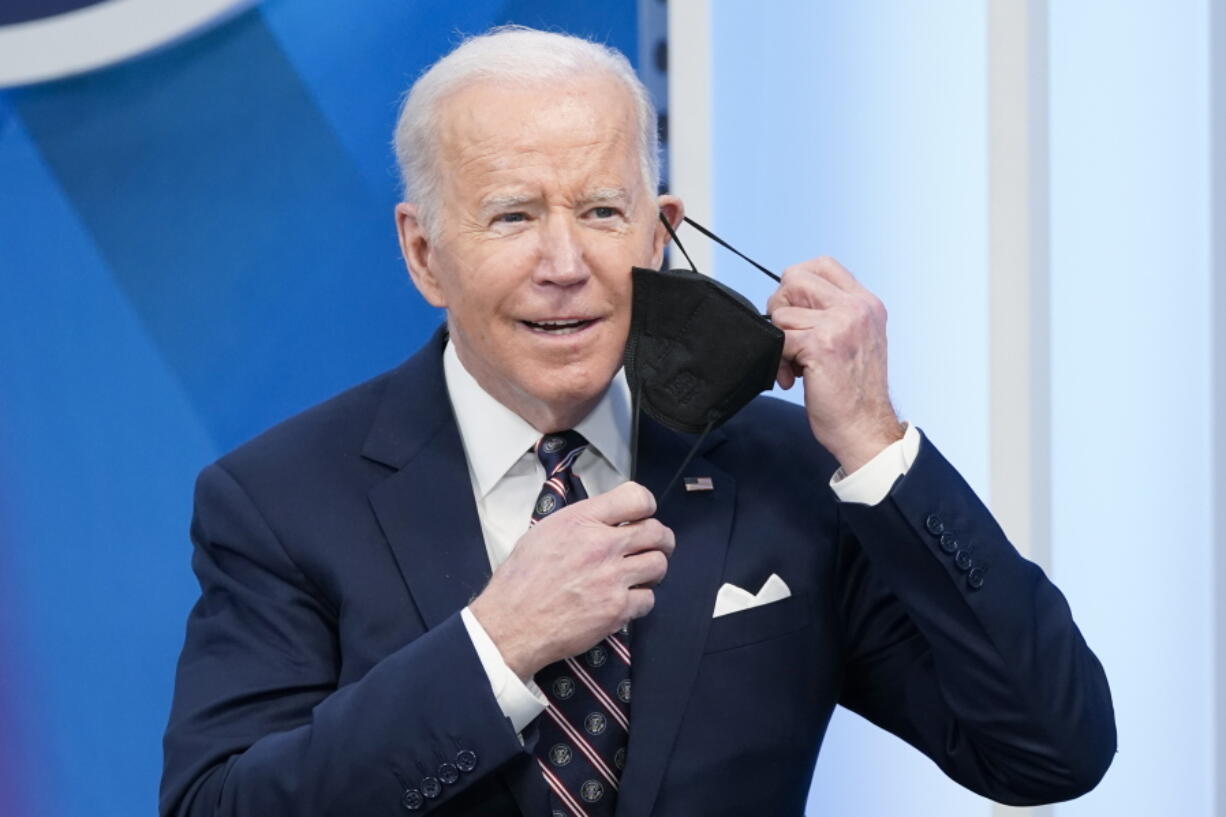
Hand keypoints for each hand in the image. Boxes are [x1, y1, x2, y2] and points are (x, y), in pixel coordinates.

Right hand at [468, 481, 673, 680]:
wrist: (512, 624)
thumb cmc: (521, 581)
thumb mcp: (544, 532)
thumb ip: (581, 521)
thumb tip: (606, 518)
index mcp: (581, 521)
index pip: (637, 498)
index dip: (646, 506)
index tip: (643, 516)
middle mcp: (601, 545)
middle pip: (657, 532)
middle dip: (660, 539)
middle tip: (653, 546)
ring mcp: (612, 578)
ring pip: (659, 565)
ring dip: (652, 570)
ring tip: (639, 575)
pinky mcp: (617, 610)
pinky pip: (649, 599)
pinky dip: (640, 600)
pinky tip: (624, 600)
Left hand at [766, 256, 904, 472]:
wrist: (865, 430)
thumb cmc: (853, 393)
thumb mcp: (854, 341)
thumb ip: (831, 315)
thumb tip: (788, 299)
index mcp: (866, 303)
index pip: (822, 265)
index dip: (797, 285)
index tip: (797, 313)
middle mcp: (857, 308)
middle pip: (794, 278)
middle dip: (781, 309)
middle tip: (790, 340)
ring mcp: (841, 323)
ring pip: (782, 312)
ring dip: (780, 341)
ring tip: (797, 366)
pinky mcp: (822, 344)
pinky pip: (778, 339)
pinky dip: (778, 361)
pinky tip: (792, 378)